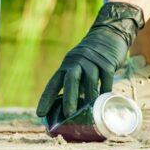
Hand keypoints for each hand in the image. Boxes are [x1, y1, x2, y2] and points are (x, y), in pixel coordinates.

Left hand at [36, 2, 144, 117]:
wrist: (109, 34)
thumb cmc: (91, 58)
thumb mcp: (79, 66)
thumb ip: (75, 84)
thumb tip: (71, 110)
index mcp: (66, 65)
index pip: (54, 83)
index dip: (47, 98)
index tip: (40, 114)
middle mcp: (77, 61)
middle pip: (71, 80)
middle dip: (69, 98)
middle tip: (68, 115)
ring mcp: (93, 60)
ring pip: (90, 81)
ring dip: (89, 98)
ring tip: (89, 114)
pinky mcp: (108, 62)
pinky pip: (106, 79)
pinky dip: (105, 91)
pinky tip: (104, 102)